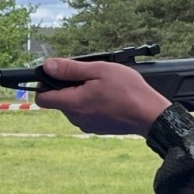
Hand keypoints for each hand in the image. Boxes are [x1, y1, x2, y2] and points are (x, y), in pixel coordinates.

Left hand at [34, 58, 171, 135]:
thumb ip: (71, 69)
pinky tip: (107, 96)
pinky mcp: (97, 127)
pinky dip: (91, 103)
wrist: (151, 115)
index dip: (45, 84)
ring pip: (73, 106)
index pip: (42, 99)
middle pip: (59, 100)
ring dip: (81, 94)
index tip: (57, 74)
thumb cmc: (129, 91)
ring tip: (101, 85)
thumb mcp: (99, 70)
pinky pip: (85, 113)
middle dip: (67, 86)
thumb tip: (48, 66)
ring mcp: (87, 125)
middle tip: (89, 76)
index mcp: (73, 104)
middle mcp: (76, 118)